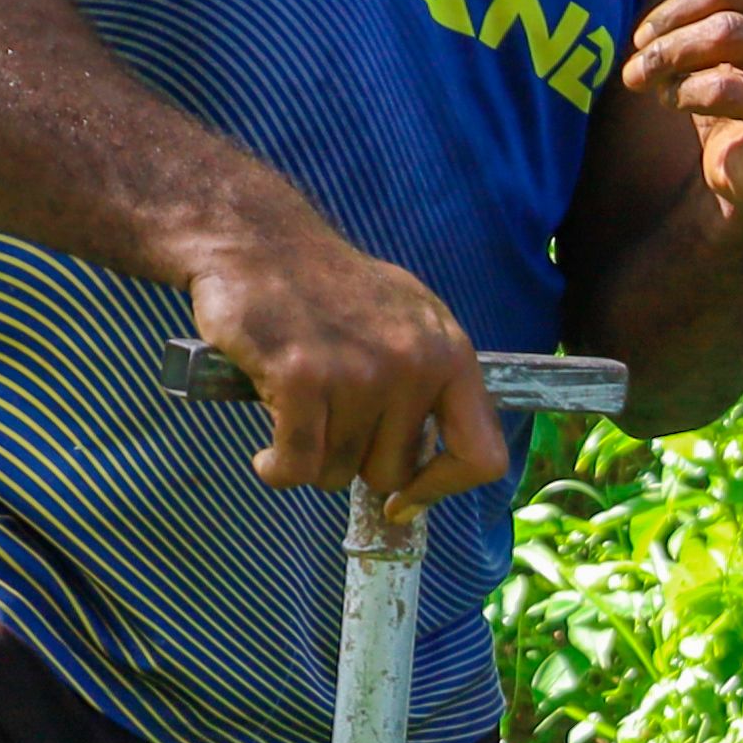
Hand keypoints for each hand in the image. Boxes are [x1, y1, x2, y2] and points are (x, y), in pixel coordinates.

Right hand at [192, 227, 505, 507]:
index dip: (443, 490)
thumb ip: (432, 383)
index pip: (482, 455)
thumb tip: (443, 464)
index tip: (406, 500)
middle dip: (352, 462)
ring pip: (337, 471)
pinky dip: (276, 470)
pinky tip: (267, 456)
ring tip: (295, 413)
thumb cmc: (330, 287)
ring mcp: (361, 372)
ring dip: (308, 458)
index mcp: (450, 354)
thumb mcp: (409, 319)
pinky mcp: (303, 378)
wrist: (260, 242)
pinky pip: (295, 465)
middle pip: (391, 472)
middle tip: (327, 425)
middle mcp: (415, 365)